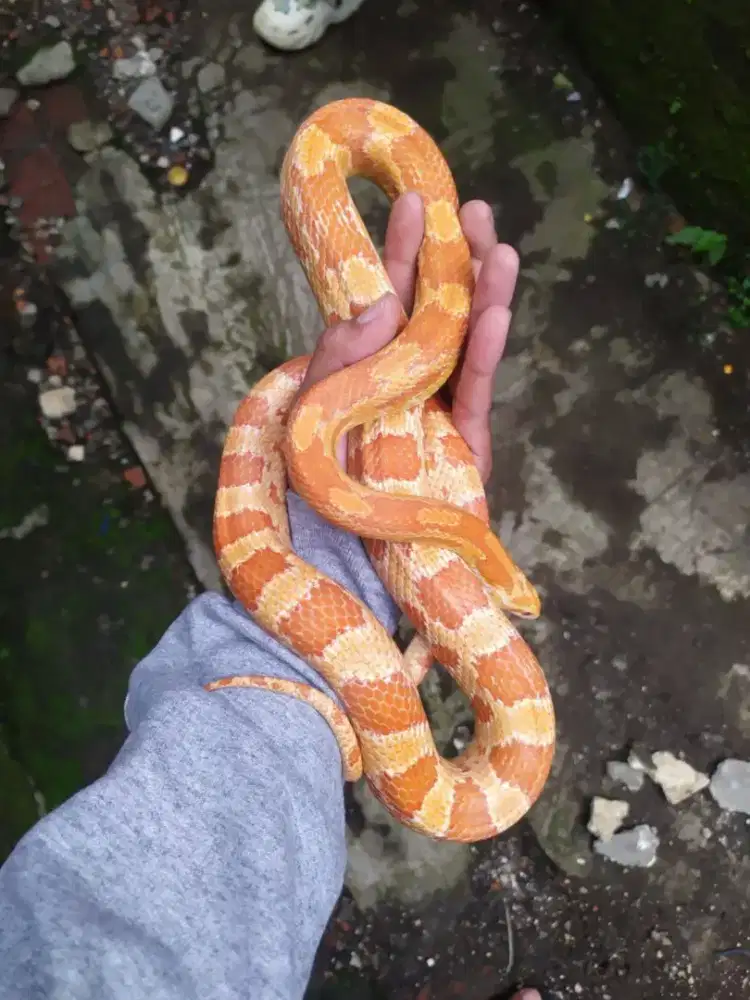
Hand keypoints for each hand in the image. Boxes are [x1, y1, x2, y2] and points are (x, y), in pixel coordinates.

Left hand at [299, 192, 518, 481]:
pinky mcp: (465, 437)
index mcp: (370, 362)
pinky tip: (495, 311)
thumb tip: (380, 308)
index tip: (415, 203)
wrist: (349, 545)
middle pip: (438, 307)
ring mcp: (440, 403)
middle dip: (456, 258)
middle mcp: (409, 374)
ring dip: (483, 293)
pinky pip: (475, 388)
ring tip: (499, 248)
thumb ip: (340, 356)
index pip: (390, 295)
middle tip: (473, 211)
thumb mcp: (315, 407)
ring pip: (466, 339)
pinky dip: (484, 351)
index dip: (403, 251)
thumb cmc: (322, 475)